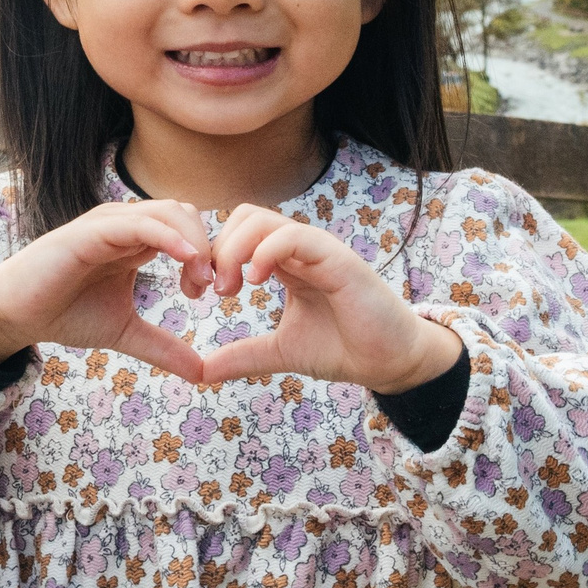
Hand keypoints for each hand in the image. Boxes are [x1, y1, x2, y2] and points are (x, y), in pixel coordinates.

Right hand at [0, 199, 211, 382]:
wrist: (16, 314)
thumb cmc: (65, 314)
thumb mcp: (124, 331)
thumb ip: (162, 346)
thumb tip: (203, 373)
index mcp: (136, 240)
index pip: (188, 227)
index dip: (208, 254)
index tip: (213, 291)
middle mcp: (125, 224)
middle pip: (185, 213)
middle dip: (207, 246)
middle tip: (212, 287)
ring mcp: (108, 224)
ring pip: (168, 212)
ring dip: (194, 242)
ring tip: (199, 280)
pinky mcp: (91, 232)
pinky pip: (139, 223)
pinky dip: (168, 236)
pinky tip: (185, 259)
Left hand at [197, 205, 462, 391]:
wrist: (389, 362)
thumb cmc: (342, 348)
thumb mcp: (281, 351)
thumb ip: (244, 355)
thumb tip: (201, 372)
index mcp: (285, 263)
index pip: (237, 233)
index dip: (210, 255)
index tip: (197, 291)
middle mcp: (299, 249)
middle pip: (244, 216)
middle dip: (217, 248)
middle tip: (213, 289)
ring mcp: (318, 249)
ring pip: (263, 220)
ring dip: (235, 249)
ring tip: (231, 288)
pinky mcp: (337, 258)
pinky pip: (294, 237)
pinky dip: (266, 251)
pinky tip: (255, 281)